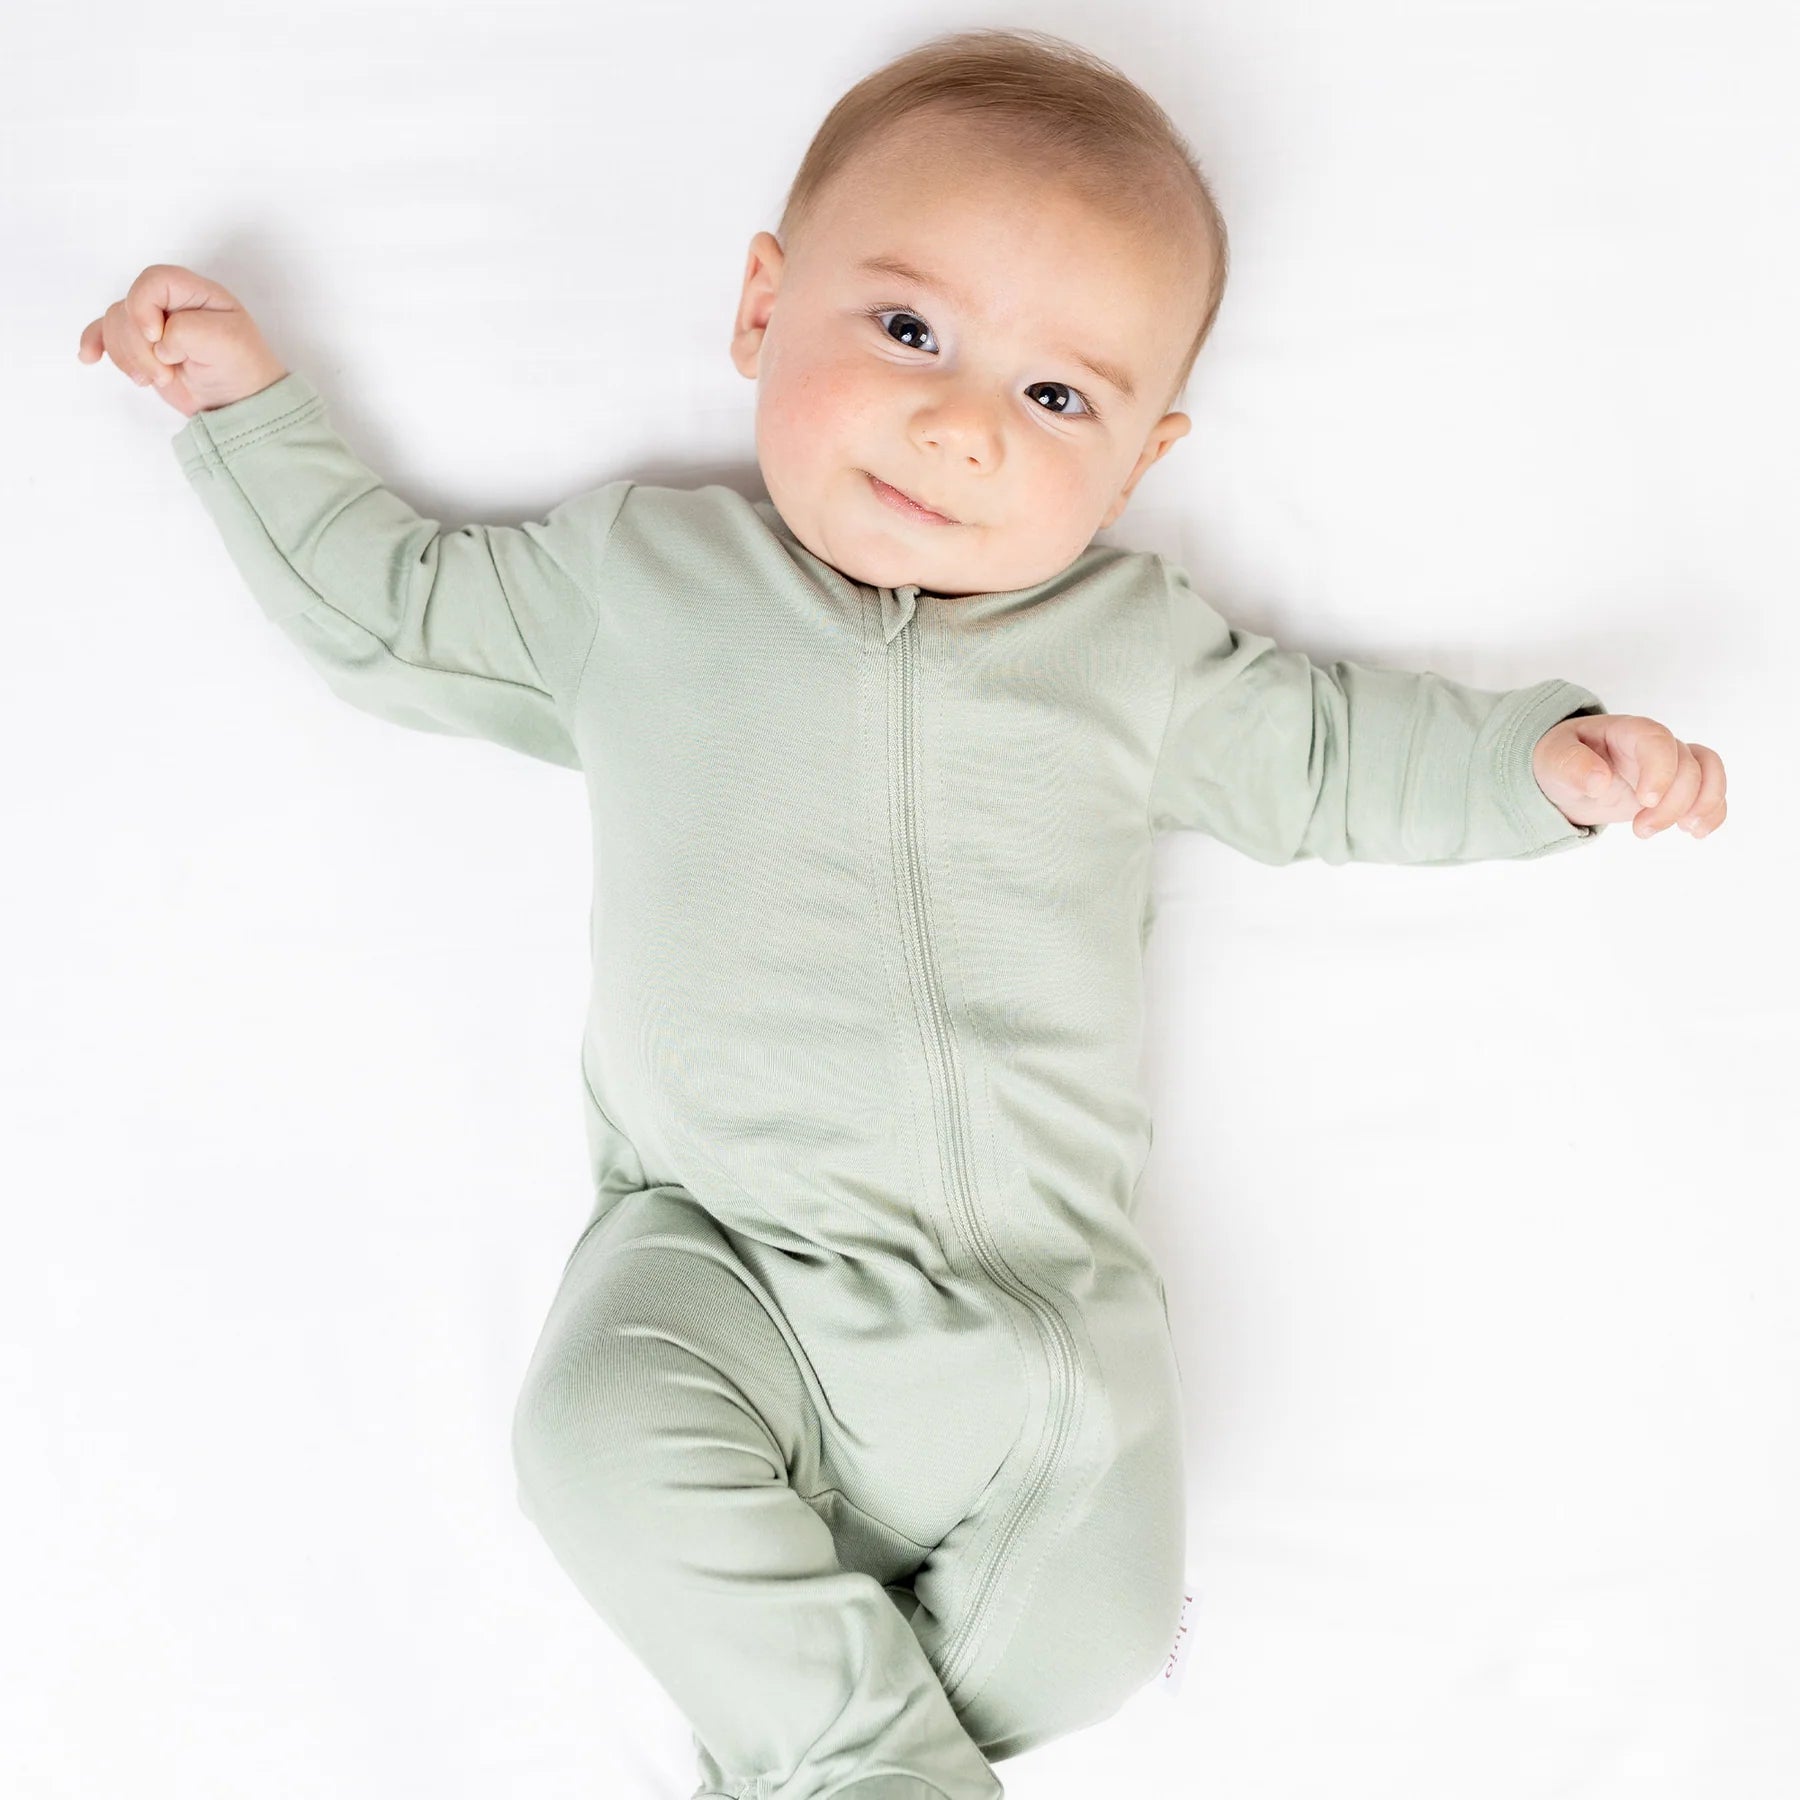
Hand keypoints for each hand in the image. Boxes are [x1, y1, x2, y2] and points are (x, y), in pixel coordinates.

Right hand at [77, 264, 287, 416]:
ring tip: (159, 379)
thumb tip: (158, 343)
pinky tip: (89, 357)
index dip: (144, 306)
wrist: (240, 401)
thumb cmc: (242, 367)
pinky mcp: (139, 345)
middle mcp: (169, 302)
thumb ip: (187, 331)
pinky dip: (94, 344)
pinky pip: (104, 334)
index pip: (153, 280)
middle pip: (127, 307)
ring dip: (129, 358)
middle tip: (166, 374)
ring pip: (114, 325)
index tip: (157, 339)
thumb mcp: (227, 342)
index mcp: (193, 292)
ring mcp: (151, 323)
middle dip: (139, 346)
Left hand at [1532, 713, 1726, 839]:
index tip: (1646, 801)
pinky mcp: (1676, 785)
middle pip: (1685, 765)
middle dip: (1672, 803)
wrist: (1567, 774)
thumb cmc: (1560, 760)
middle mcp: (1654, 745)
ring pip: (1707, 773)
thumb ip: (1571, 765)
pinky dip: (1714, 811)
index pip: (1657, 740)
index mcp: (1625, 731)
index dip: (1660, 770)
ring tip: (1687, 832)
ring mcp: (1669, 764)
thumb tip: (1599, 782)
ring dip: (1703, 805)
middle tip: (1641, 831)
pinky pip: (1710, 790)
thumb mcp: (1552, 759)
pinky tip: (1698, 832)